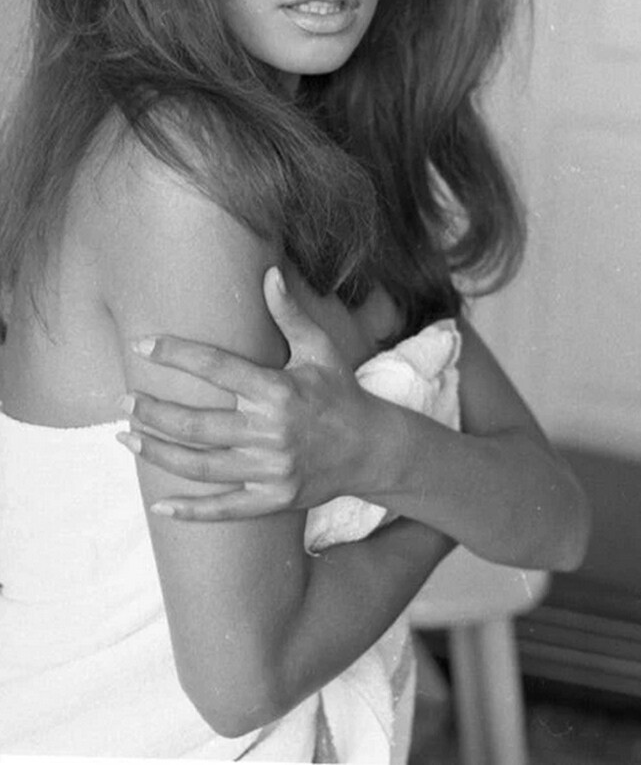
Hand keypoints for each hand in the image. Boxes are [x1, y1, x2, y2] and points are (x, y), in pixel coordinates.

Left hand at [117, 267, 383, 521]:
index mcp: (278, 391)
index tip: (142, 346)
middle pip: (196, 424)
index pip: (215, 367)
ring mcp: (270, 470)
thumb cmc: (340, 392)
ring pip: (200, 466)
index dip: (175, 354)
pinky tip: (159, 504)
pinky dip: (191, 511)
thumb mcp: (320, 349)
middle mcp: (270, 432)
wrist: (373, 449)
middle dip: (153, 412)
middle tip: (123, 401)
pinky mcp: (272, 499)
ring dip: (158, 453)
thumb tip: (270, 273)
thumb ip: (290, 313)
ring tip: (126, 438)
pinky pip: (225, 510)